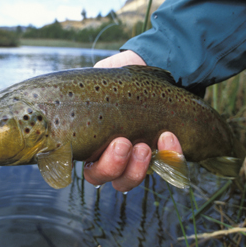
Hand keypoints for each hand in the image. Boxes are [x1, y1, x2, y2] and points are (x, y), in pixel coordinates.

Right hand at [85, 50, 181, 192]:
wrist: (146, 67)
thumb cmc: (114, 80)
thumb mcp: (95, 83)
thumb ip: (83, 92)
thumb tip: (75, 95)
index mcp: (92, 145)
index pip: (91, 171)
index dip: (99, 168)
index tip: (109, 145)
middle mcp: (113, 157)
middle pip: (107, 178)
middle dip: (113, 166)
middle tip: (123, 143)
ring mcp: (138, 158)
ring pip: (132, 179)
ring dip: (137, 168)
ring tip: (144, 146)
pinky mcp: (163, 152)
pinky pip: (168, 165)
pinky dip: (170, 155)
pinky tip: (169, 136)